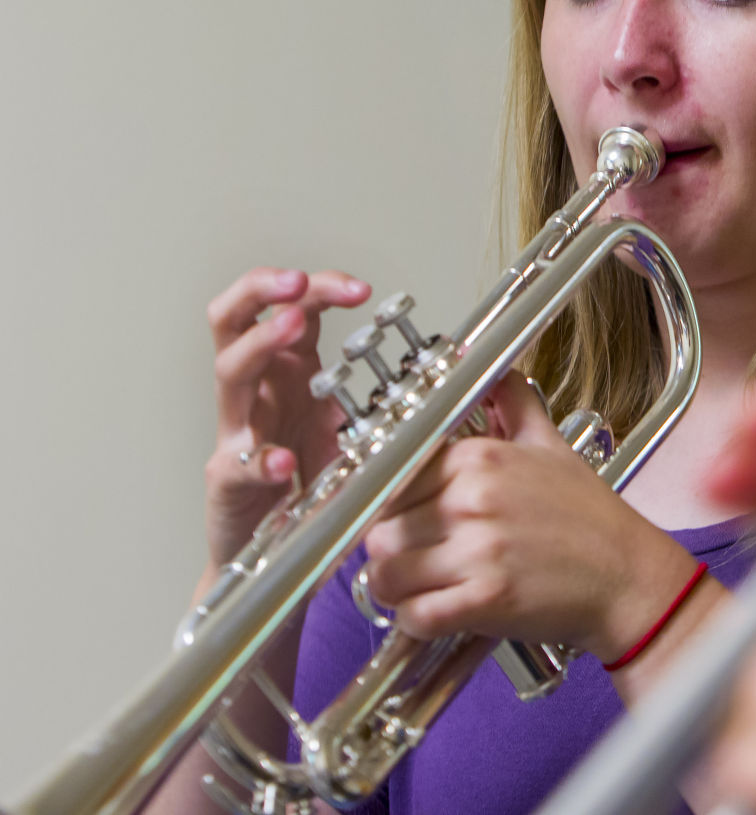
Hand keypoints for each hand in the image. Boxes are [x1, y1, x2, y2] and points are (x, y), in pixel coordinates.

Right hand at [203, 267, 371, 568]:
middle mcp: (256, 390)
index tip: (361, 289)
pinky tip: (282, 460)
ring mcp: (237, 431)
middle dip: (263, 290)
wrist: (274, 555)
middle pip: (234, 319)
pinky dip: (259, 459)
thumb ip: (380, 391)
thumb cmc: (310, 480)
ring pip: (230, 373)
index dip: (321, 288)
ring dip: (262, 343)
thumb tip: (446, 362)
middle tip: (298, 282)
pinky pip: (238, 463)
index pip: (293, 308)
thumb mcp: (350, 423)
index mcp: (287, 371)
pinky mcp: (228, 480)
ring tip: (293, 328)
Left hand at [361, 377, 703, 659]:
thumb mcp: (551, 445)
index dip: (391, 506)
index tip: (405, 519)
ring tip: (422, 588)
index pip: (391, 480)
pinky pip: (414, 616)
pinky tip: (435, 613)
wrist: (628, 575)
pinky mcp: (485, 601)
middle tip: (417, 559)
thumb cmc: (590, 517)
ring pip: (386, 576)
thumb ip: (515, 402)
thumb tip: (495, 369)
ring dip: (395, 590)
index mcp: (479, 459)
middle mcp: (472, 500)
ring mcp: (478, 551)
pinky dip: (415, 621)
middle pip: (381, 532)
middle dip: (391, 551)